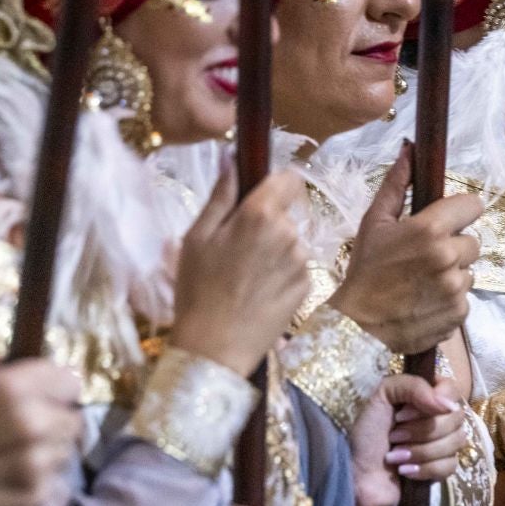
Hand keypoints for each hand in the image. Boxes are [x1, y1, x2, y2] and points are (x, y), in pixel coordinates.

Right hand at [0, 361, 81, 505]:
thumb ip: (6, 373)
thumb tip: (41, 368)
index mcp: (12, 391)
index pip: (70, 383)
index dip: (58, 390)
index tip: (48, 397)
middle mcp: (29, 426)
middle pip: (73, 419)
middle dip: (54, 421)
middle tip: (28, 431)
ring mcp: (34, 465)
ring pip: (65, 450)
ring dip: (47, 451)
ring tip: (15, 456)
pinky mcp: (34, 498)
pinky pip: (54, 481)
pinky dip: (38, 480)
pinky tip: (11, 478)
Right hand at [170, 167, 310, 376]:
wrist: (215, 348)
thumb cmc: (197, 290)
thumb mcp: (196, 237)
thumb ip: (220, 195)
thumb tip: (232, 157)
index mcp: (260, 215)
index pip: (288, 178)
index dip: (274, 183)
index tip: (257, 197)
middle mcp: (289, 233)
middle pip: (285, 212)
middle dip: (266, 222)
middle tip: (236, 248)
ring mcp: (301, 261)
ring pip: (290, 240)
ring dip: (274, 249)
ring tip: (245, 275)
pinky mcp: (307, 286)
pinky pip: (296, 267)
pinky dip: (281, 273)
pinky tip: (258, 291)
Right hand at [329, 145, 481, 354]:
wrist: (357, 324)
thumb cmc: (364, 269)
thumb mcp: (374, 222)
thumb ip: (397, 184)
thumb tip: (410, 148)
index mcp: (430, 229)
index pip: (474, 206)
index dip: (460, 213)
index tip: (445, 222)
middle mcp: (448, 257)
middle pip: (473, 241)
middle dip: (454, 247)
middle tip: (424, 258)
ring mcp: (455, 288)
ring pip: (469, 272)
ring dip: (452, 275)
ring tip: (422, 282)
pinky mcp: (459, 315)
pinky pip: (465, 299)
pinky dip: (450, 301)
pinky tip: (426, 302)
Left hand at [348, 374, 464, 505]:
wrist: (357, 474)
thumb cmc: (366, 433)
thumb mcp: (382, 395)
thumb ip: (413, 386)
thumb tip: (447, 405)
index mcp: (425, 395)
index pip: (451, 389)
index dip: (432, 402)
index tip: (402, 413)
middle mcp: (438, 417)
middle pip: (455, 418)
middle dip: (420, 431)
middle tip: (394, 436)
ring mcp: (442, 444)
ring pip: (455, 442)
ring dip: (420, 451)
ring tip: (395, 455)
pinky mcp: (441, 469)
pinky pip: (451, 466)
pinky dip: (425, 469)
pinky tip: (405, 471)